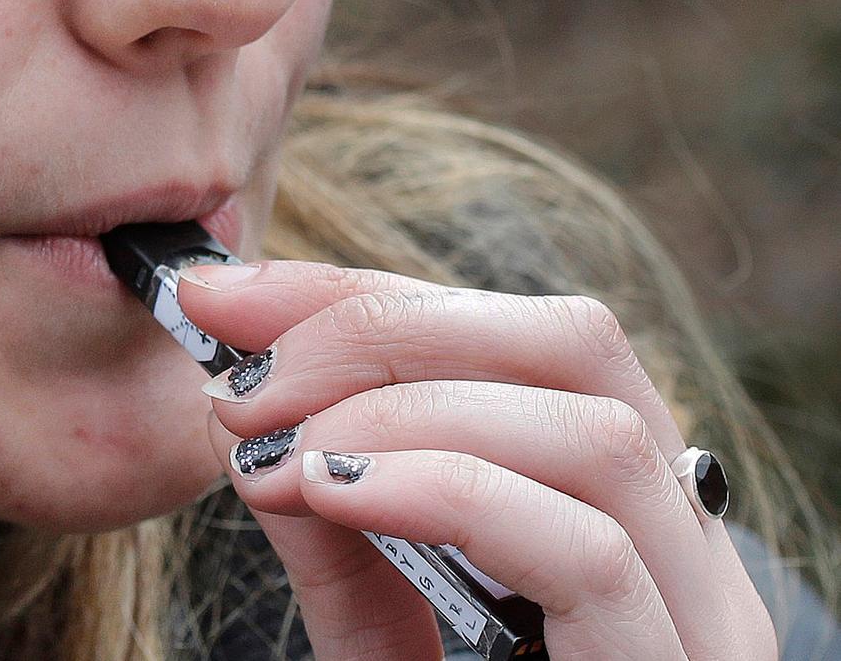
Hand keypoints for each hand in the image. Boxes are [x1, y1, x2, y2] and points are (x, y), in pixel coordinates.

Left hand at [176, 260, 775, 659]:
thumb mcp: (381, 639)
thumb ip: (339, 533)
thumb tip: (255, 420)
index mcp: (609, 509)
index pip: (512, 336)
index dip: (360, 294)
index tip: (222, 296)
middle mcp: (678, 548)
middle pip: (572, 343)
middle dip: (382, 325)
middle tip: (240, 371)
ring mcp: (699, 621)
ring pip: (593, 428)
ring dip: (402, 403)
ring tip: (275, 447)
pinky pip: (591, 552)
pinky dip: (447, 489)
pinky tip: (335, 490)